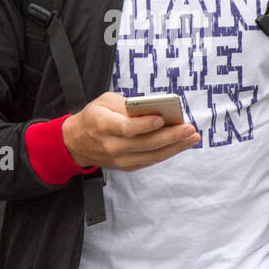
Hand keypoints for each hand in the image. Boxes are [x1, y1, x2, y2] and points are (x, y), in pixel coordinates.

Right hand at [62, 92, 200, 171]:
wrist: (76, 143)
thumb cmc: (94, 117)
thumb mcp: (104, 101)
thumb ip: (126, 104)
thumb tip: (152, 108)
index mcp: (103, 125)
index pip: (126, 128)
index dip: (145, 125)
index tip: (161, 119)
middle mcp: (112, 145)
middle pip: (145, 144)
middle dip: (170, 136)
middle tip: (189, 129)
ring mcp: (119, 159)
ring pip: (152, 156)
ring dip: (175, 147)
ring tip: (192, 138)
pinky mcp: (126, 166)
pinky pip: (150, 161)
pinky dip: (167, 153)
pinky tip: (180, 145)